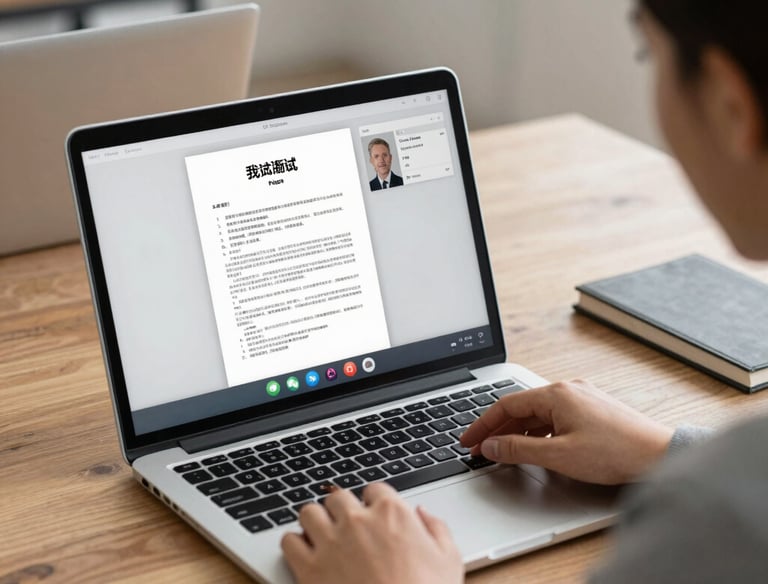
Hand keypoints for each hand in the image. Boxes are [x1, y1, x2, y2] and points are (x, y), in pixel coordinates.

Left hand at [281, 483, 463, 583]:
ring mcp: (331, 542)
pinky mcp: (309, 568)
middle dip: (342, 510)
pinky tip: (306, 555)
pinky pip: (289, 541)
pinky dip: (295, 545)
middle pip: (338, 497)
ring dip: (315, 522)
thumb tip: (423, 514)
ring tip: (323, 537)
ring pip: (309, 512)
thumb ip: (436, 529)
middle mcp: (358, 521)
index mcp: (392, 513)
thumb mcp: (449, 560)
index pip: (375, 489)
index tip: (374, 515)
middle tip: (348, 528)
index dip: (374, 503)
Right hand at [461, 379, 673, 483]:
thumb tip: (491, 447)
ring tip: (502, 452)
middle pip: (521, 408)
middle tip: (480, 448)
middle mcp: (567, 390)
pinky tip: (534, 448)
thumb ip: (518, 450)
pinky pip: (554, 418)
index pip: (506, 405)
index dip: (483, 425)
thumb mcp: (558, 455)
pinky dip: (538, 432)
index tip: (468, 440)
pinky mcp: (592, 411)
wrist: (659, 455)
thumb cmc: (615, 452)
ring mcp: (581, 399)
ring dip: (518, 432)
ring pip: (538, 414)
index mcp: (556, 393)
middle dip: (498, 430)